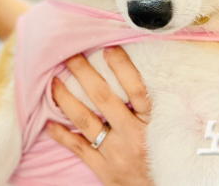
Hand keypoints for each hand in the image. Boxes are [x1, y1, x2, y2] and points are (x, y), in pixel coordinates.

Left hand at [47, 47, 153, 185]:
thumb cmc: (165, 156)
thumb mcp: (169, 130)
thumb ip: (154, 106)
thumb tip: (139, 71)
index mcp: (153, 123)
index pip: (137, 89)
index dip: (122, 67)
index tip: (109, 48)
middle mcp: (133, 136)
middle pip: (103, 99)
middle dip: (84, 74)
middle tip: (70, 56)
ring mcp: (116, 153)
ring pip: (85, 121)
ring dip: (66, 99)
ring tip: (53, 82)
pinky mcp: (103, 169)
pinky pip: (78, 148)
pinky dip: (62, 135)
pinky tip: (49, 123)